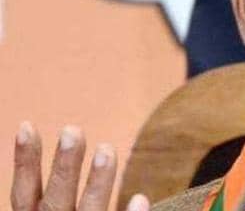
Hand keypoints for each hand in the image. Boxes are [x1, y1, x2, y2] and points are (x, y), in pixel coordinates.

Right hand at [11, 121, 149, 210]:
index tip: (26, 126)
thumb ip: (56, 194)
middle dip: (64, 165)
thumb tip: (51, 143)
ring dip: (98, 183)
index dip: (25, 161)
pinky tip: (140, 198)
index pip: (25, 191)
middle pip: (56, 199)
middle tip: (72, 130)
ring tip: (106, 150)